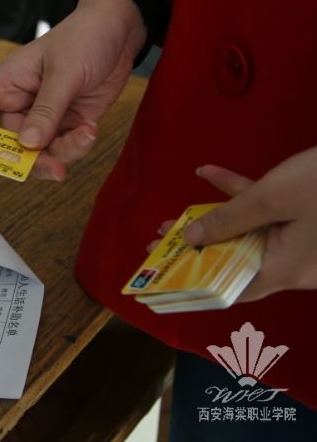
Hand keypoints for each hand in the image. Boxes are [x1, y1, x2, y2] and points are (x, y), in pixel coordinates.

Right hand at [0, 0, 145, 179]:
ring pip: (42, 152)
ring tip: (87, 134)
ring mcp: (45, 116)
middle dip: (33, 160)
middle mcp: (21, 104)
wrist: (119, 29)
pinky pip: (66, 147)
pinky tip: (91, 129)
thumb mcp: (64, 73)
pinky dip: (79, 145)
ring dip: (64, 152)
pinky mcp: (68, 122)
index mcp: (5, 85)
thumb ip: (46, 110)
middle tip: (55, 169)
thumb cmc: (82, 38)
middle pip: (11, 145)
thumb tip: (28, 144)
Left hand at [173, 147, 316, 301]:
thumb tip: (193, 239)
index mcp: (286, 270)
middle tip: (162, 243)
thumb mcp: (272, 198)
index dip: (198, 286)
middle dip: (199, 250)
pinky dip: (241, 196)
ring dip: (215, 223)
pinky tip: (208, 172)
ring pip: (249, 235)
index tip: (167, 280)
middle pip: (236, 261)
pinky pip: (268, 213)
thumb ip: (230, 219)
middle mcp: (295, 264)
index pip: (234, 290)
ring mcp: (304, 243)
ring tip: (175, 218)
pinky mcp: (309, 219)